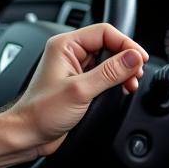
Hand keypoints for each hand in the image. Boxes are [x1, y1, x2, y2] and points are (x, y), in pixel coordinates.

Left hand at [11, 23, 148, 156]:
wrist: (28, 135)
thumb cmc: (42, 112)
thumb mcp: (80, 90)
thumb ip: (109, 73)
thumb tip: (133, 58)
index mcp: (65, 45)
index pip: (104, 32)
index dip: (126, 43)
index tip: (140, 58)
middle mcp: (70, 53)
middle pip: (109, 44)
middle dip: (126, 58)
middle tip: (136, 73)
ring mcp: (76, 68)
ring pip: (109, 60)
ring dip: (123, 71)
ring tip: (130, 83)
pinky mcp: (80, 83)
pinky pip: (104, 74)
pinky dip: (116, 80)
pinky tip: (121, 89)